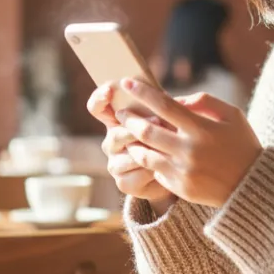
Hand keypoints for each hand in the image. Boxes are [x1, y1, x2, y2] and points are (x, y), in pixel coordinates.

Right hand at [88, 83, 175, 211]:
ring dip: (149, 150)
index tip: (110, 90)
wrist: (175, 173)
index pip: (97, 107)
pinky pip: (136, 175)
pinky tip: (165, 167)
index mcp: (116, 121)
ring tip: (168, 146)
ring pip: (128, 155)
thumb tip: (176, 100)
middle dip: (138, 128)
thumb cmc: (169, 138)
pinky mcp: (123, 183)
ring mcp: (115, 163)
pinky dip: (153, 170)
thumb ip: (163, 107)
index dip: (100, 98)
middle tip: (159, 121)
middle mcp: (111, 141)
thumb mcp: (166, 117)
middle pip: (115, 134)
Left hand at [113, 78, 263, 207]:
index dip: (142, 92)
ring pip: (145, 154)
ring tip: (129, 135)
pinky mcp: (180, 188)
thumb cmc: (242, 145)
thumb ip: (204, 101)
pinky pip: (156, 172)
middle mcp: (189, 150)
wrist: (252, 186)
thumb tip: (174, 100)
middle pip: (146, 130)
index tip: (127, 82)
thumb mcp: (232, 115)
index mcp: (202, 128)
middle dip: (129, 119)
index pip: (164, 105)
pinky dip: (150, 162)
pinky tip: (148, 154)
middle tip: (121, 113)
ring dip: (133, 142)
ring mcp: (183, 171)